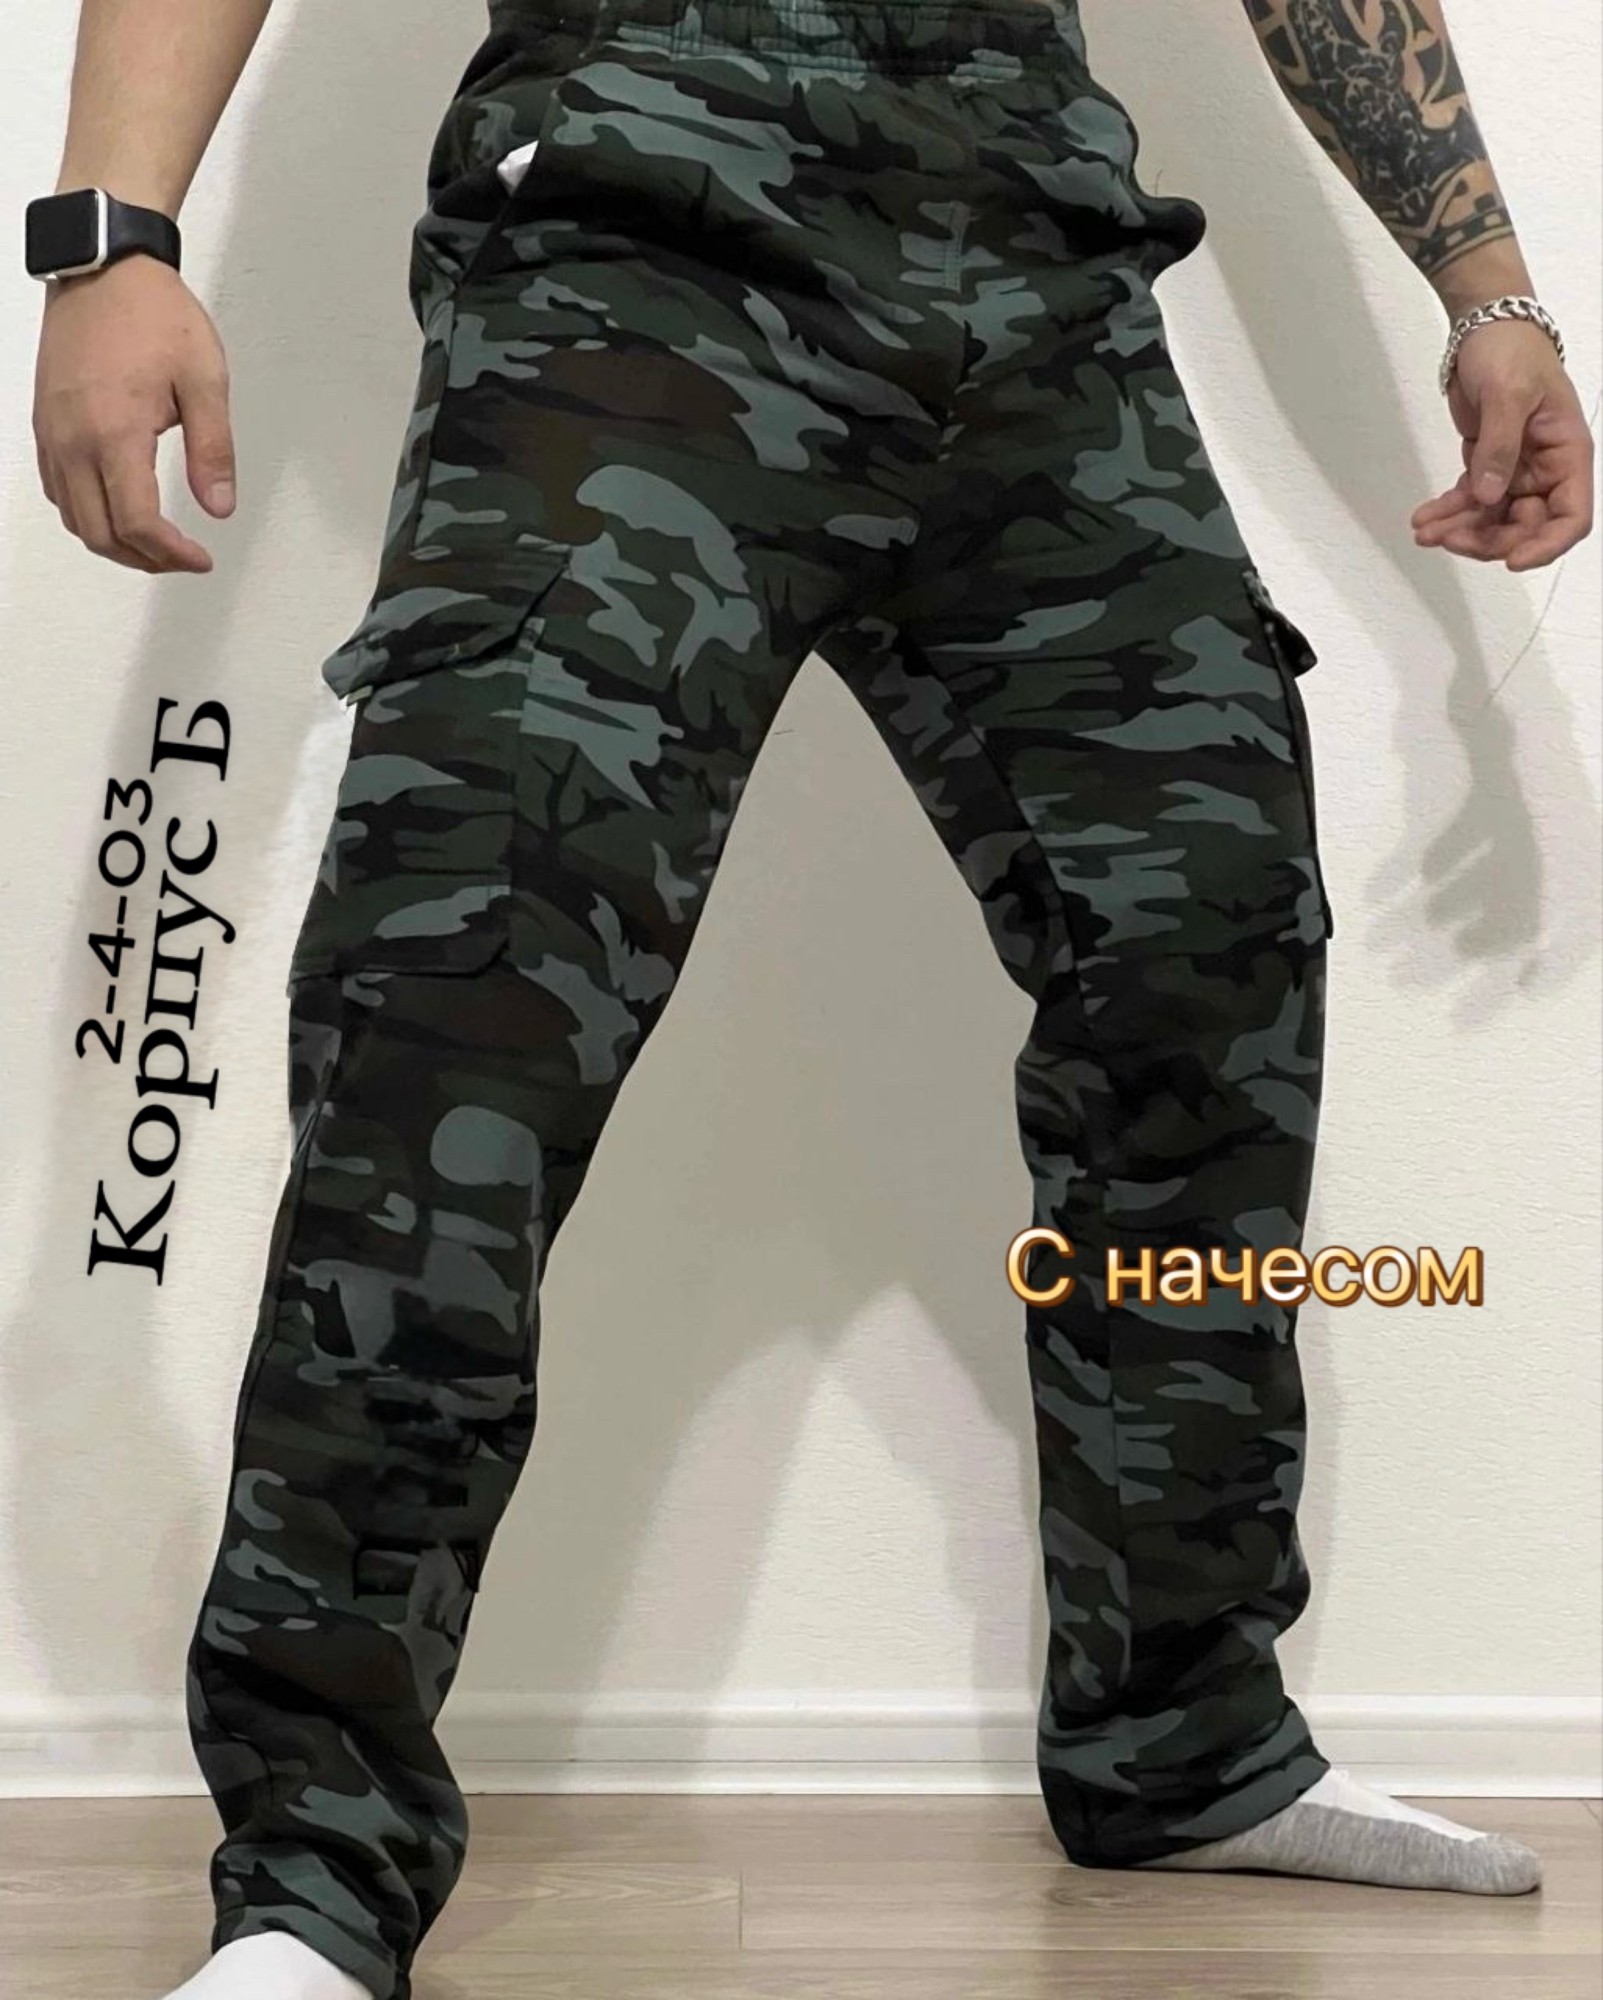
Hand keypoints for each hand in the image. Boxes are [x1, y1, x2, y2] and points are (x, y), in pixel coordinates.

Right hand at [32, 254, 234, 572]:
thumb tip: (219, 505)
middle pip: (99, 534)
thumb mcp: (204, 380)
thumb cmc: (152, 313)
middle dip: (144, 559)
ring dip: (114, 542)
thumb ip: (214, 450)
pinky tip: (119, 510)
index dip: (171, 554)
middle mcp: (73, 439)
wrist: (103, 268)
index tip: (199, 559)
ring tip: (156, 543)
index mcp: (114, 431)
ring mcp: (53, 433)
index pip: (136, 523)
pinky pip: (58, 490)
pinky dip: (88, 515)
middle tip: (182, 558)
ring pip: (74, 518)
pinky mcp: (45, 424)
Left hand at [1411, 321, 1594, 571]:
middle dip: (1487, 539)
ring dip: (1459, 531)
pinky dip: (1447, 513)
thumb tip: (1491, 496)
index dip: (1545, 545)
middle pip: (1525, 528)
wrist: (1484, 329)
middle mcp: (1546, 469)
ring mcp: (1515, 472)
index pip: (1570, 516)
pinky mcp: (1487, 468)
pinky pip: (1470, 502)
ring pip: (1492, 521)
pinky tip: (1423, 519)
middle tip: (1447, 537)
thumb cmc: (1511, 350)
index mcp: (1567, 454)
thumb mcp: (1508, 394)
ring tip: (1424, 530)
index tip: (1512, 561)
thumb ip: (1500, 447)